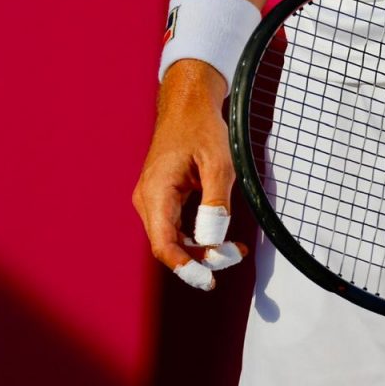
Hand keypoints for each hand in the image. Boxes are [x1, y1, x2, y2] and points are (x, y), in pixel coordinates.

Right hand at [132, 61, 246, 288]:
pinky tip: (222, 237)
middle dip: (202, 259)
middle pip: (170, 247)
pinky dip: (199, 236)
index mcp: (156, 193)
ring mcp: (153, 201)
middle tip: (236, 254)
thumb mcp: (219, 165)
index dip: (186, 268)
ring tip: (235, 248)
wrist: (187, 105)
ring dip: (203, 249)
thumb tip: (212, 241)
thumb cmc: (201, 129)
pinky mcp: (164, 199)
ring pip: (175, 240)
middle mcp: (148, 200)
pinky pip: (178, 228)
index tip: (209, 280)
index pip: (164, 245)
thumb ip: (216, 205)